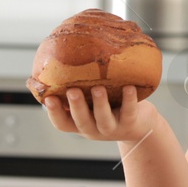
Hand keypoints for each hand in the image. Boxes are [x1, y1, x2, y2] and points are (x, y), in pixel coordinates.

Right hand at [41, 86, 159, 144]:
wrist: (139, 126)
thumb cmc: (109, 107)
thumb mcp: (90, 102)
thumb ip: (78, 88)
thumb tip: (60, 58)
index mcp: (79, 122)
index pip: (62, 123)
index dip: (54, 113)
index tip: (48, 98)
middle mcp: (93, 128)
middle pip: (81, 121)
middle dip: (76, 106)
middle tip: (72, 91)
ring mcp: (111, 128)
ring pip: (103, 119)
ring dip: (100, 104)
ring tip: (98, 88)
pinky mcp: (130, 123)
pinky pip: (129, 112)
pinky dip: (129, 99)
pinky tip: (129, 87)